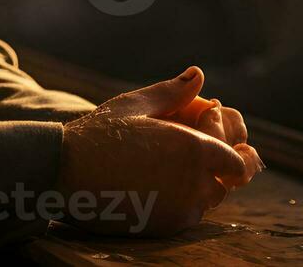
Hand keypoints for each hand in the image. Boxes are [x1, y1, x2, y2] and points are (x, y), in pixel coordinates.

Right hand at [56, 66, 263, 235]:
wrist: (64, 173)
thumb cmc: (99, 134)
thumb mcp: (136, 105)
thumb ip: (173, 92)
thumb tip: (198, 74)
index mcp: (193, 150)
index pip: (238, 163)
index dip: (231, 153)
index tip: (215, 140)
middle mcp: (192, 184)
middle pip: (223, 183)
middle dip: (213, 169)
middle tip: (183, 153)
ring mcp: (178, 210)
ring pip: (205, 202)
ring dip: (197, 187)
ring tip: (167, 168)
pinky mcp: (162, 228)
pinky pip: (185, 217)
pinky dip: (179, 204)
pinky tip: (155, 186)